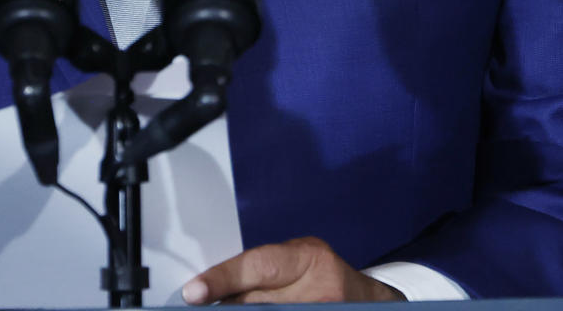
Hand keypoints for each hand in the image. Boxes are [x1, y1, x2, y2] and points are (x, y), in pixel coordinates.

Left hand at [182, 237, 405, 303]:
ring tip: (230, 307)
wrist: (369, 302)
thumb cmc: (324, 277)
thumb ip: (263, 272)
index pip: (258, 266)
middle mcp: (320, 286)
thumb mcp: (298, 261)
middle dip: (227, 306)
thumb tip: (212, 291)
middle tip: (204, 304)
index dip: (222, 279)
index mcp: (308, 257)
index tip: (193, 293)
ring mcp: (324, 310)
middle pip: (256, 303)